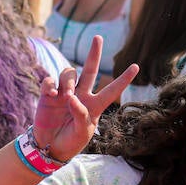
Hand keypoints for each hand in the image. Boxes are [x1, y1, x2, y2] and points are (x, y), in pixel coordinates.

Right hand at [33, 35, 136, 162]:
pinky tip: (53, 94)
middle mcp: (81, 95)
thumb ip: (81, 115)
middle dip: (94, 54)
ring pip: (69, 73)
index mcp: (95, 105)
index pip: (112, 90)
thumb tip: (72, 98)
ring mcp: (65, 93)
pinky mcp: (49, 95)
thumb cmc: (71, 141)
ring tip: (65, 96)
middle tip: (98, 37)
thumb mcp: (82, 132)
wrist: (50, 147)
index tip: (137, 66)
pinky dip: (51, 84)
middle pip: (89, 69)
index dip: (124, 79)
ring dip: (68, 81)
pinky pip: (50, 81)